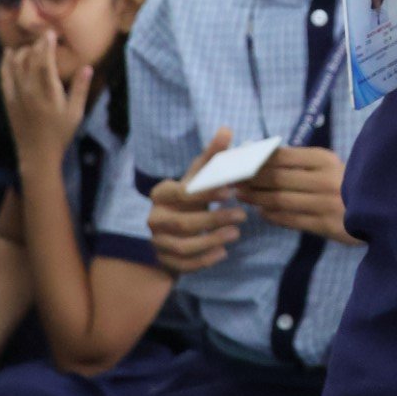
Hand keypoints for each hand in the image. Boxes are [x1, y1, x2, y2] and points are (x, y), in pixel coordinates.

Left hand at [0, 34, 91, 166]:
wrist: (37, 154)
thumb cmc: (60, 134)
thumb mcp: (76, 113)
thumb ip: (80, 89)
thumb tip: (87, 67)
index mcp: (48, 93)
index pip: (45, 62)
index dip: (46, 45)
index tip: (50, 32)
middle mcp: (30, 91)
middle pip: (29, 60)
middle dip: (36, 44)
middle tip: (43, 36)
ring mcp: (16, 95)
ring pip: (15, 65)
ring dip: (22, 51)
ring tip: (31, 44)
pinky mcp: (8, 100)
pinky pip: (4, 76)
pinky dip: (5, 62)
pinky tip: (9, 54)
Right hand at [147, 129, 245, 274]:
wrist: (174, 229)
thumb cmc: (191, 197)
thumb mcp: (200, 176)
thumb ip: (213, 156)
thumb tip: (227, 130)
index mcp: (161, 194)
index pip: (183, 193)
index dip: (207, 192)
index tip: (231, 191)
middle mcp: (154, 218)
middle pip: (184, 223)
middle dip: (215, 219)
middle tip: (242, 216)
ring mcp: (157, 241)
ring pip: (184, 246)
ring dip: (213, 240)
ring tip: (236, 233)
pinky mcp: (163, 260)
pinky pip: (183, 265)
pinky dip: (204, 260)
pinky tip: (223, 252)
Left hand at [237, 147, 359, 242]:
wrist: (378, 208)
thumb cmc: (346, 182)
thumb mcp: (328, 165)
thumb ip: (300, 162)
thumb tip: (262, 155)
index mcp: (324, 159)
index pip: (282, 156)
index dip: (256, 158)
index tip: (237, 160)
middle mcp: (324, 179)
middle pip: (277, 178)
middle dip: (250, 180)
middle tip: (231, 180)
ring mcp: (325, 203)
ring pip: (280, 200)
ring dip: (256, 198)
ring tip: (241, 196)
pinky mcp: (326, 225)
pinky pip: (291, 220)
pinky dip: (272, 216)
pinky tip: (261, 212)